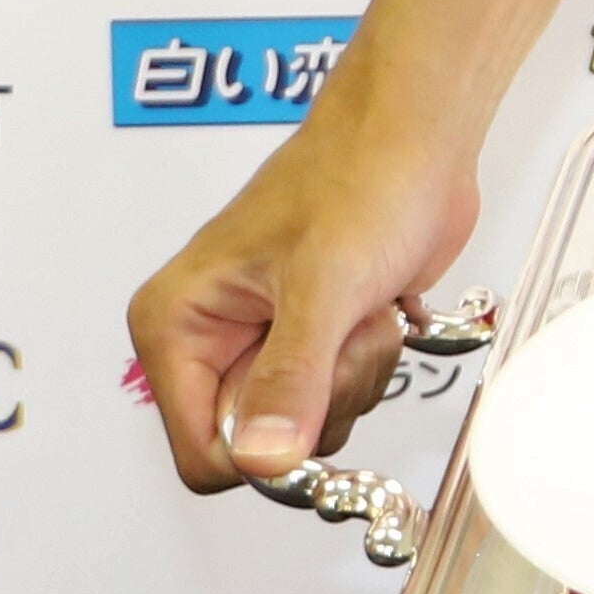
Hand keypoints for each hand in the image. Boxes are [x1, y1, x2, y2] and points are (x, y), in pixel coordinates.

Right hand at [124, 109, 482, 492]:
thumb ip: (290, 378)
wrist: (417, 133)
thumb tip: (263, 459)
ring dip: (353, 374)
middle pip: (260, 447)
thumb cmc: (360, 174)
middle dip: (320, 396)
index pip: (201, 455)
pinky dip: (371, 362)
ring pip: (308, 425)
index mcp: (176, 325)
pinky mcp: (313, 340)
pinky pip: (341, 397)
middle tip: (342, 326)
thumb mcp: (322, 282)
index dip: (262, 449)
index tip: (311, 399)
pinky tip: (375, 308)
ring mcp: (263, 343)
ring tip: (359, 304)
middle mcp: (209, 341)